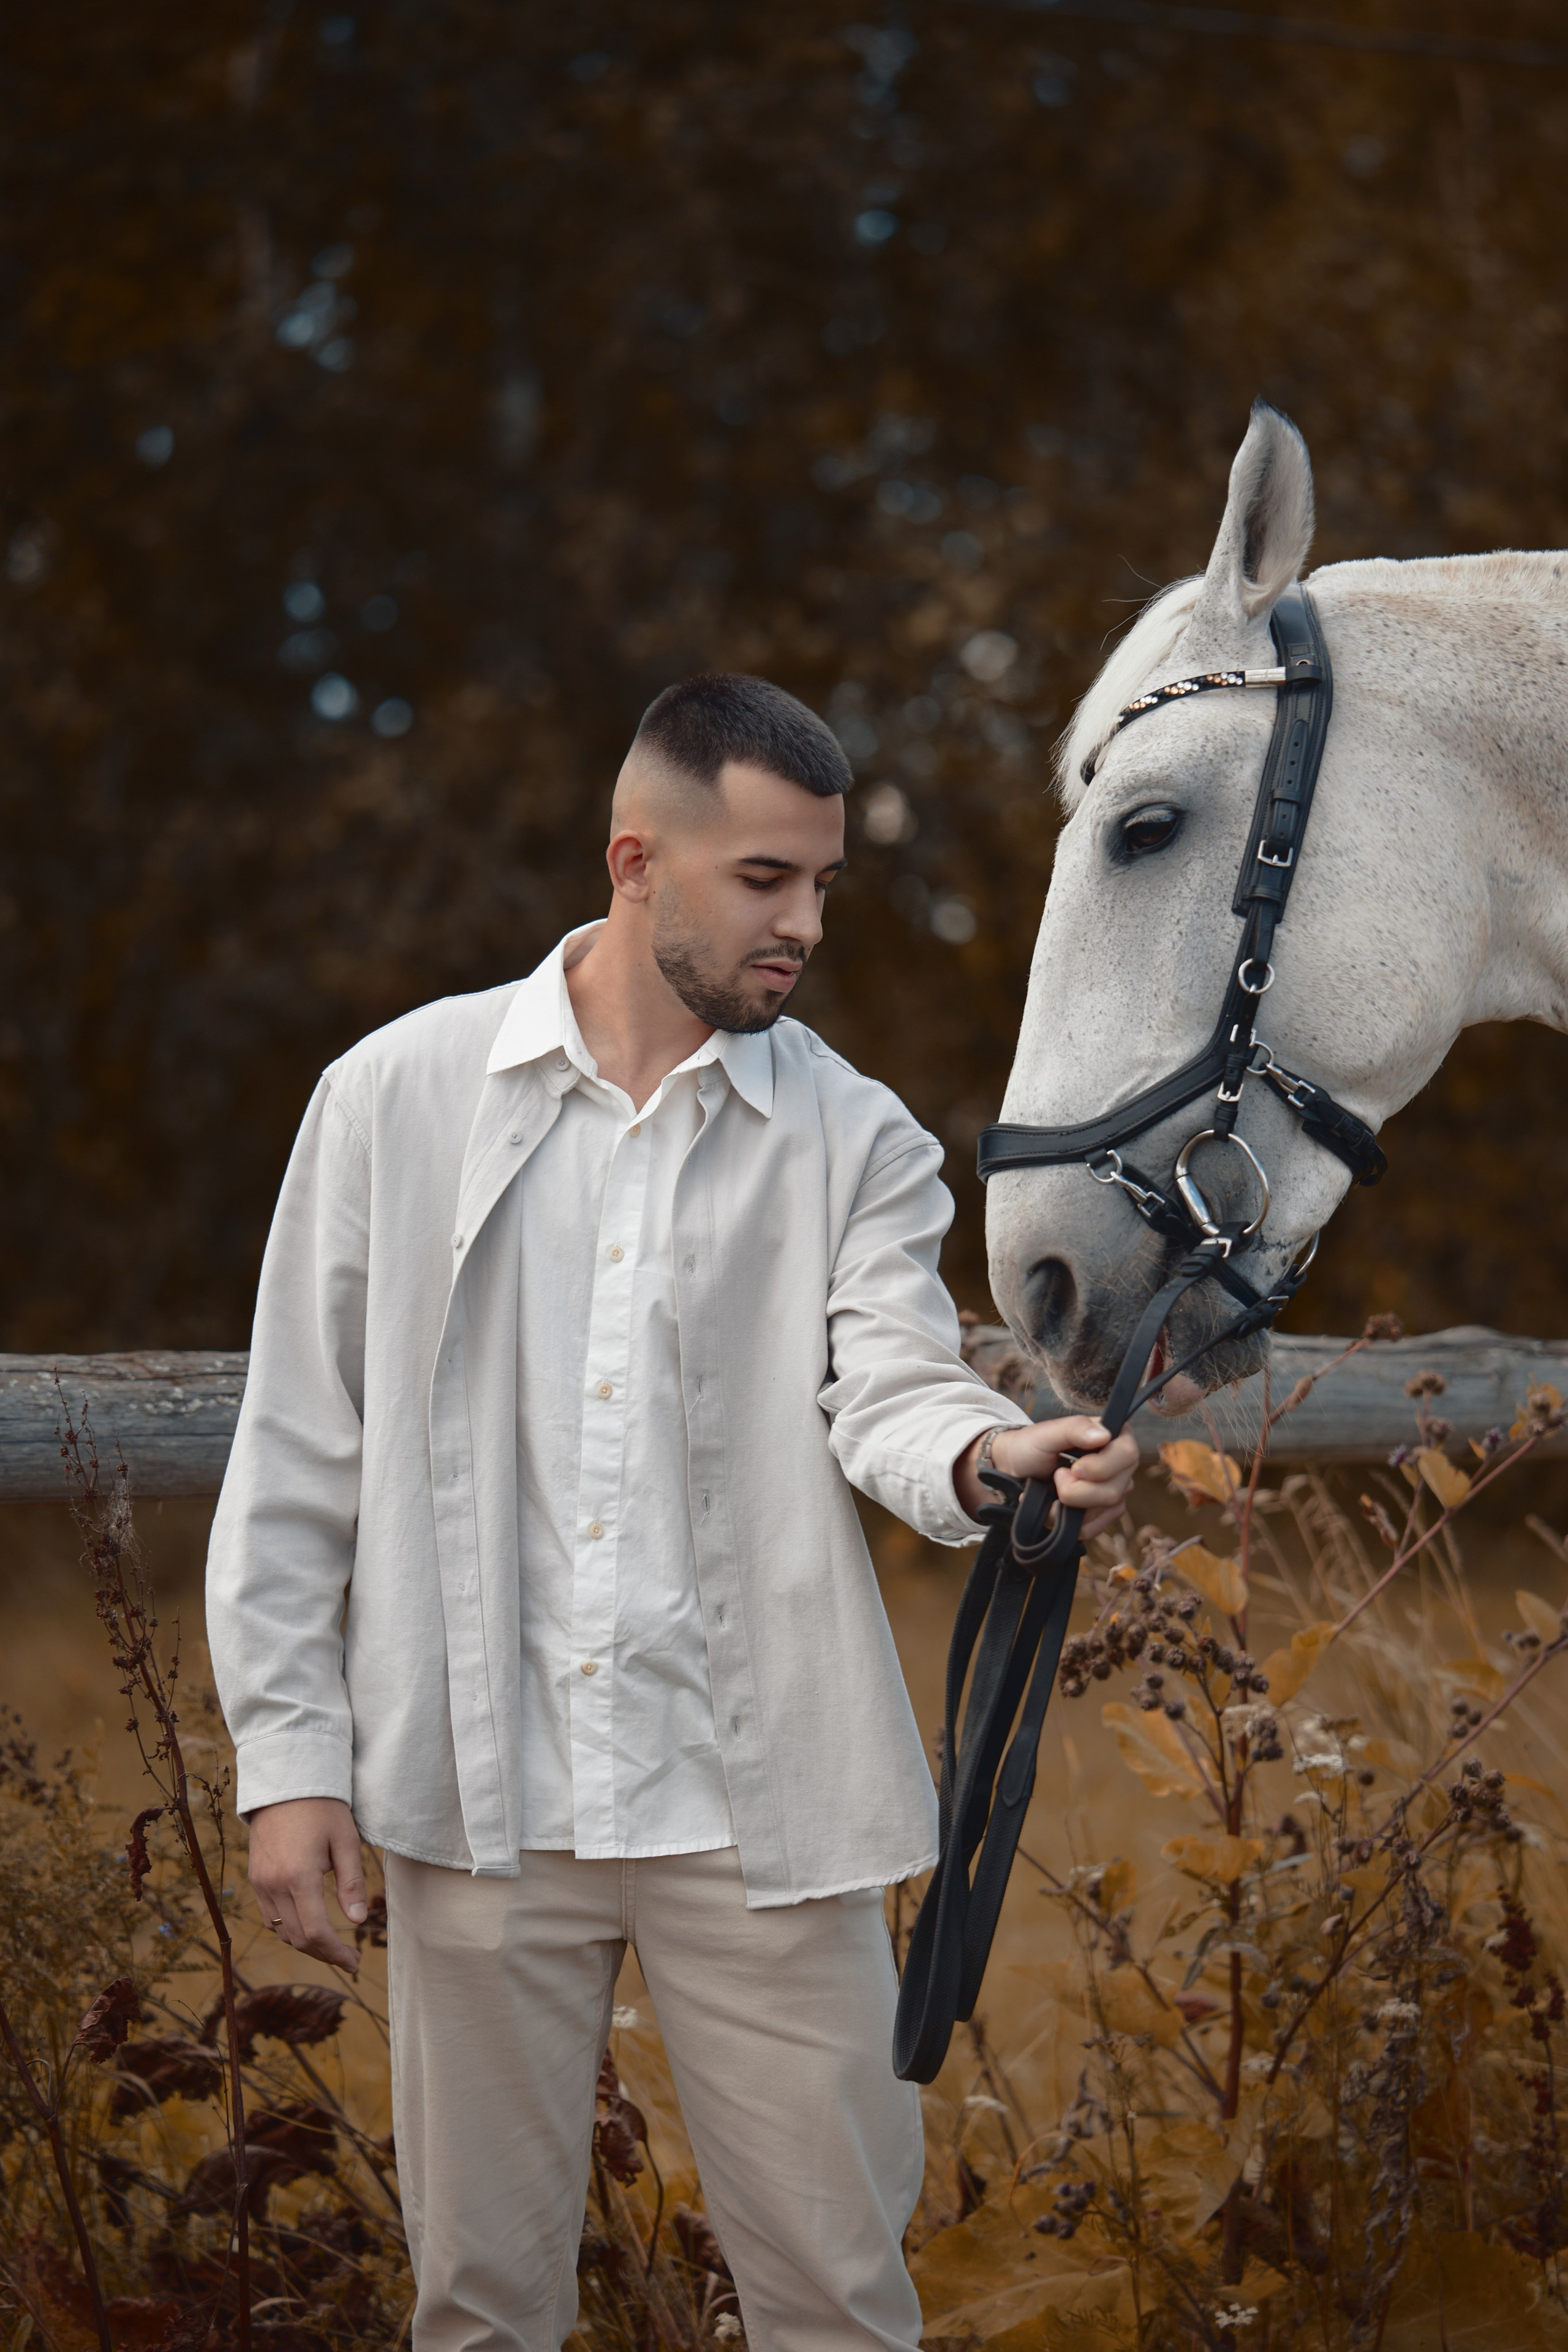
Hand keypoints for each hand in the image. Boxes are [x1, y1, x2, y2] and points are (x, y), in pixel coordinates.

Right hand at [248, 1796, 368, 1972]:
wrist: (285, 1782)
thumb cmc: (322, 1808)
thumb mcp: (346, 1840)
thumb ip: (352, 1883)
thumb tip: (359, 1921)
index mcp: (299, 1876)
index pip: (316, 1932)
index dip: (336, 1953)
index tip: (353, 1962)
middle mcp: (274, 1884)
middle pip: (298, 1938)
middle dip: (324, 1954)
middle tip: (348, 1958)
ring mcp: (260, 1883)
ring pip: (281, 1931)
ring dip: (306, 1943)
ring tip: (331, 1944)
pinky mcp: (255, 1878)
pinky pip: (269, 1916)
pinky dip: (288, 1928)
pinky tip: (307, 1923)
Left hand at [954, 1416, 1138, 1539]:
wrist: (1013, 1472)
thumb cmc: (1031, 1447)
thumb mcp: (1047, 1433)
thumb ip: (1075, 1428)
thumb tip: (1104, 1435)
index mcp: (1114, 1437)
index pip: (1128, 1455)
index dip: (1101, 1467)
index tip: (1074, 1468)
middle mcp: (1120, 1465)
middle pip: (1117, 1489)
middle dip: (1079, 1489)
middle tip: (1056, 1477)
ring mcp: (1114, 1491)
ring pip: (1107, 1509)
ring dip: (1072, 1504)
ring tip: (1052, 1490)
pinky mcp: (1102, 1515)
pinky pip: (1094, 1527)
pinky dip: (1069, 1521)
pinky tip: (1054, 1507)